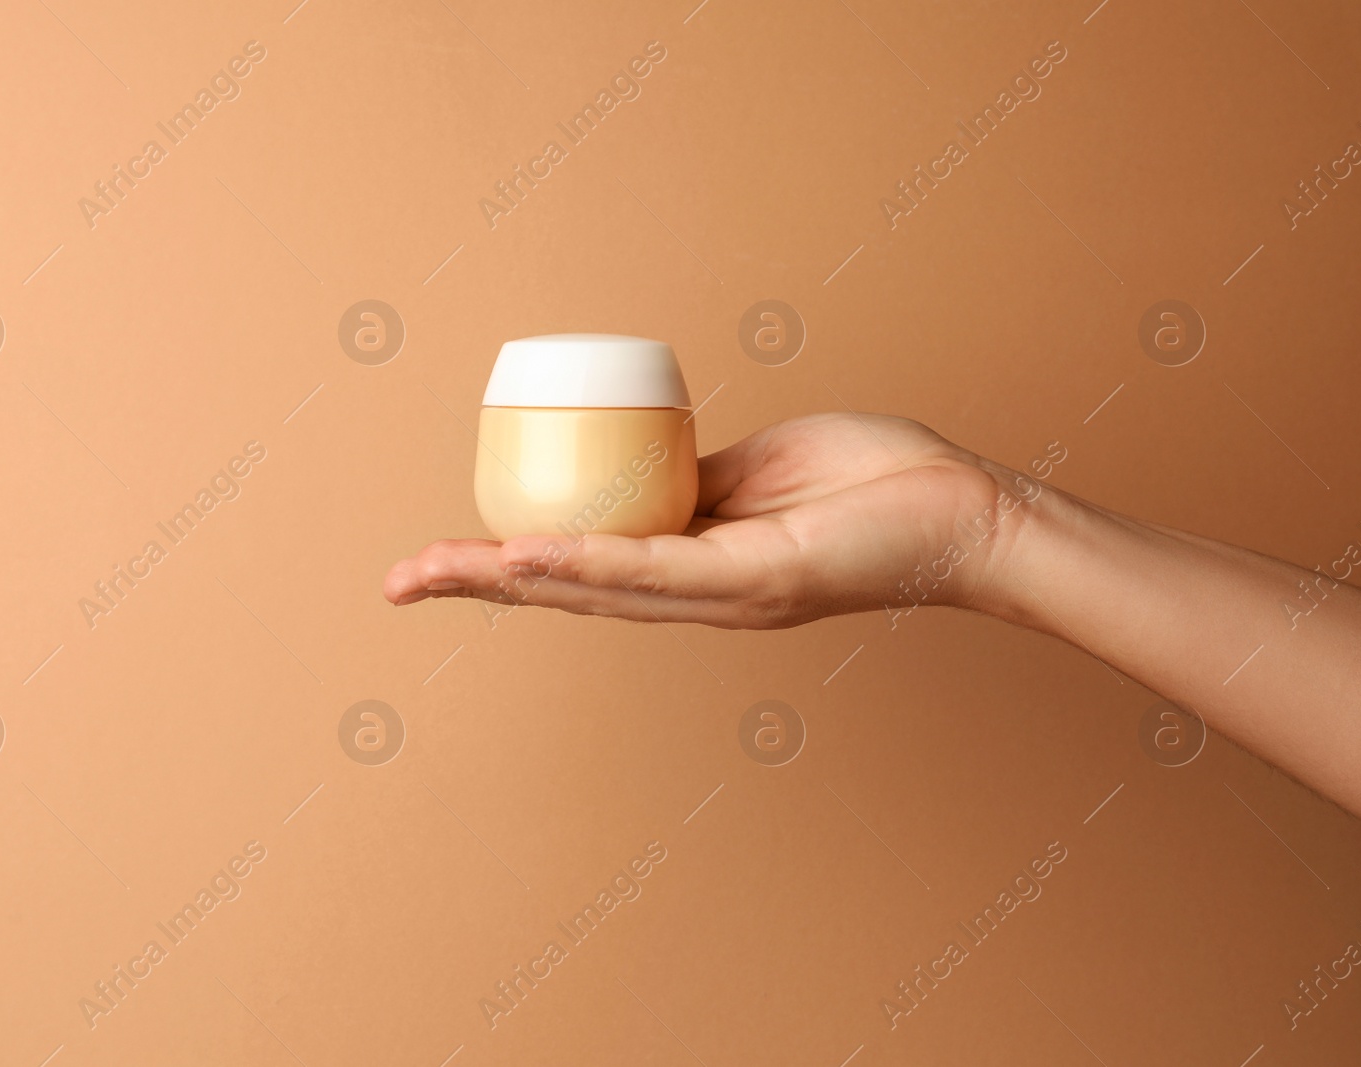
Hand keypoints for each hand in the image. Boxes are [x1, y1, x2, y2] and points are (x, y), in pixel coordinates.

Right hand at [383, 413, 1030, 627]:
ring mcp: (724, 594)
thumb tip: (639, 464)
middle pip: (568, 594)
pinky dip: (587, 563)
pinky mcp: (760, 582)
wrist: (963, 510)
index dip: (506, 567)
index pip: (581, 571)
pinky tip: (530, 554)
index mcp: (693, 567)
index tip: (439, 560)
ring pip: (596, 588)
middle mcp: (697, 595)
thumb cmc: (871, 484)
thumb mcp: (755, 471)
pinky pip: (658, 569)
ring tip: (436, 571)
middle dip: (478, 588)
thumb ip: (692, 479)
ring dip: (510, 580)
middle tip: (396, 584)